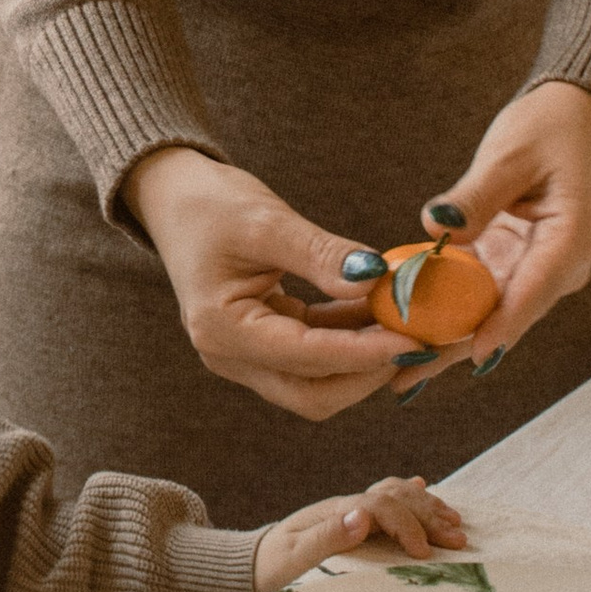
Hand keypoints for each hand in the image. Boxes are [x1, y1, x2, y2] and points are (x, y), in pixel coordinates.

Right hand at [123, 147, 407, 422]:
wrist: (173, 197)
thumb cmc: (210, 203)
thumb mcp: (268, 220)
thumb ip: (323, 255)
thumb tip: (378, 280)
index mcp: (221, 330)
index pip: (307, 357)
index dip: (365, 353)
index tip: (414, 339)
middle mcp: (229, 356)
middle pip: (312, 394)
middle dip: (368, 373)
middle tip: (417, 340)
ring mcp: (244, 355)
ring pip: (316, 383)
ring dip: (363, 360)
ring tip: (407, 324)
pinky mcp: (262, 343)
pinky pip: (313, 358)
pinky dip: (349, 341)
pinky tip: (381, 313)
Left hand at [252, 474, 467, 591]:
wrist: (253, 565)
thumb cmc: (272, 567)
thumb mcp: (294, 558)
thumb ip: (326, 537)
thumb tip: (363, 516)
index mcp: (336, 513)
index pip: (381, 506)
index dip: (406, 526)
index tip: (424, 553)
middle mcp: (348, 507)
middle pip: (396, 497)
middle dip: (429, 515)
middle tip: (458, 539)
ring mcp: (351, 513)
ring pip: (396, 496)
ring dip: (427, 506)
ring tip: (455, 522)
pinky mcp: (353, 523)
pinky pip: (387, 502)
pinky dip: (409, 496)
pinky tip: (423, 489)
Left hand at [416, 81, 590, 378]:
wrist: (575, 120)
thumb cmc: (550, 129)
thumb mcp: (509, 154)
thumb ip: (475, 195)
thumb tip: (438, 227)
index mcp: (572, 239)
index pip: (534, 290)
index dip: (500, 325)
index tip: (470, 354)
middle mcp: (561, 265)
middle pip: (507, 316)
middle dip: (457, 347)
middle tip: (407, 372)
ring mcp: (538, 269)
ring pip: (489, 314)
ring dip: (446, 339)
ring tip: (399, 372)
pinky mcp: (516, 264)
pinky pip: (479, 296)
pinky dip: (445, 312)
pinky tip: (406, 335)